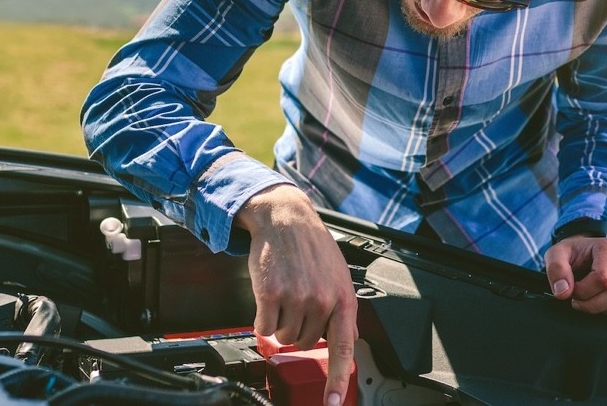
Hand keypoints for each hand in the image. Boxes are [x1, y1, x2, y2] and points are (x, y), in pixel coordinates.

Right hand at [237, 185, 356, 404]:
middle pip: (306, 343)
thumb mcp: (336, 275)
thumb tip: (342, 338)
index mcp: (343, 298)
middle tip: (296, 303)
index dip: (337, 380)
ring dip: (279, 323)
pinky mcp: (271, 295)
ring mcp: (297, 298)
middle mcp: (322, 300)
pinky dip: (262, 319)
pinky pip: (263, 328)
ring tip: (285, 295)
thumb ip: (338, 308)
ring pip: (283, 338)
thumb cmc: (311, 247)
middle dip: (298, 329)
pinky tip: (269, 297)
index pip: (343, 348)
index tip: (333, 403)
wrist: (286, 219)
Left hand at [544, 235, 606, 314]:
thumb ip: (556, 270)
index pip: (602, 279)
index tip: (572, 290)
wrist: (584, 254)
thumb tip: (564, 292)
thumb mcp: (556, 255)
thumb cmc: (572, 255)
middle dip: (594, 305)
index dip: (583, 291)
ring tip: (593, 302)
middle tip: (579, 301)